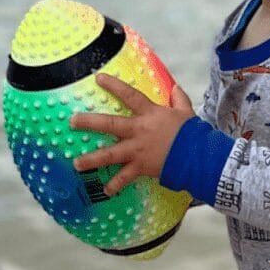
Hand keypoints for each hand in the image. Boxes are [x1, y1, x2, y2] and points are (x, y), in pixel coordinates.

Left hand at [70, 73, 194, 197]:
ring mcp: (137, 150)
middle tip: (71, 121)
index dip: (114, 85)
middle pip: (110, 124)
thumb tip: (175, 87)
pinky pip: (125, 178)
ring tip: (76, 164)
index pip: (129, 95)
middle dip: (89, 122)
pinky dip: (115, 185)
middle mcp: (139, 130)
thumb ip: (179, 99)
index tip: (98, 78)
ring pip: (109, 154)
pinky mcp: (141, 167)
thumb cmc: (192, 133)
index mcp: (149, 114)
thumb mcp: (186, 112)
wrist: (198, 155)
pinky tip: (106, 191)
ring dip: (91, 159)